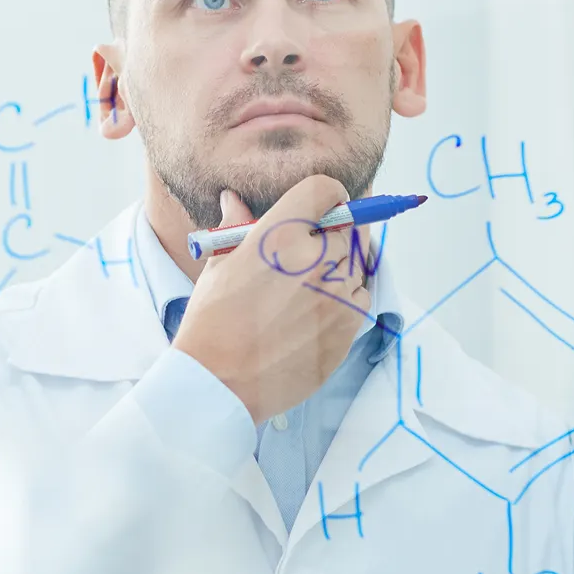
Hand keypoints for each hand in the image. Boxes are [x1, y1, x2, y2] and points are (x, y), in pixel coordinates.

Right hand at [173, 175, 372, 424]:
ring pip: (357, 261)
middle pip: (347, 225)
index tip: (319, 207)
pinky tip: (316, 311)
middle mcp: (315, 260)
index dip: (324, 196)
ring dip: (339, 265)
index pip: (325, 190)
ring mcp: (338, 293)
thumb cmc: (212, 323)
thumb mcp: (218, 266)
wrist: (220, 383)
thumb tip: (235, 200)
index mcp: (279, 237)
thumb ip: (237, 228)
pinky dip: (346, 296)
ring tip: (305, 288)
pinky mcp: (350, 324)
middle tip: (307, 253)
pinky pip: (361, 295)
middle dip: (330, 234)